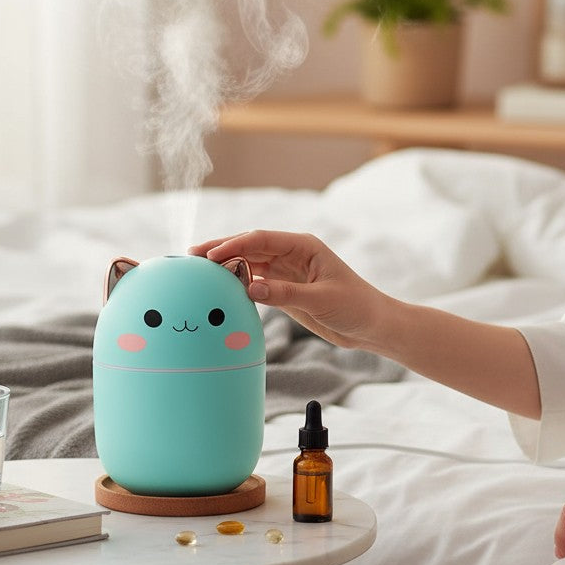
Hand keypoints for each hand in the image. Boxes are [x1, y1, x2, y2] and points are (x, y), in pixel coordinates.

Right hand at [189, 230, 386, 350]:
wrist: (372, 325)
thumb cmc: (356, 306)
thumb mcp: (321, 299)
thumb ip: (285, 294)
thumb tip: (250, 287)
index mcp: (303, 246)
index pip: (260, 239)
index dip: (233, 245)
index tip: (210, 255)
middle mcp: (292, 254)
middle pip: (250, 248)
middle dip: (221, 250)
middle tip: (191, 257)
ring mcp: (287, 272)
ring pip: (249, 264)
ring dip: (226, 267)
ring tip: (198, 273)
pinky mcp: (284, 290)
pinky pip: (255, 283)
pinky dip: (237, 285)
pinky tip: (219, 290)